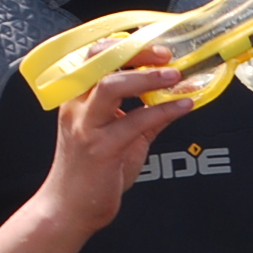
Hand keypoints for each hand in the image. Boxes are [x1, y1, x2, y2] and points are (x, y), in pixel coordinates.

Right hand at [42, 46, 191, 236]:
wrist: (69, 209)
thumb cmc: (89, 174)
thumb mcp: (115, 137)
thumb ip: (140, 116)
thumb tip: (170, 99)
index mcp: (76, 98)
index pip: (94, 56)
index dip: (125, 44)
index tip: (153, 43)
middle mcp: (77, 107)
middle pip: (100, 61)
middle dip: (135, 52)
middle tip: (165, 54)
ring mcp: (87, 127)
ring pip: (112, 86)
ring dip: (148, 77)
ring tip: (175, 76)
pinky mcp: (101, 149)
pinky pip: (136, 121)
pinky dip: (164, 110)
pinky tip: (183, 106)